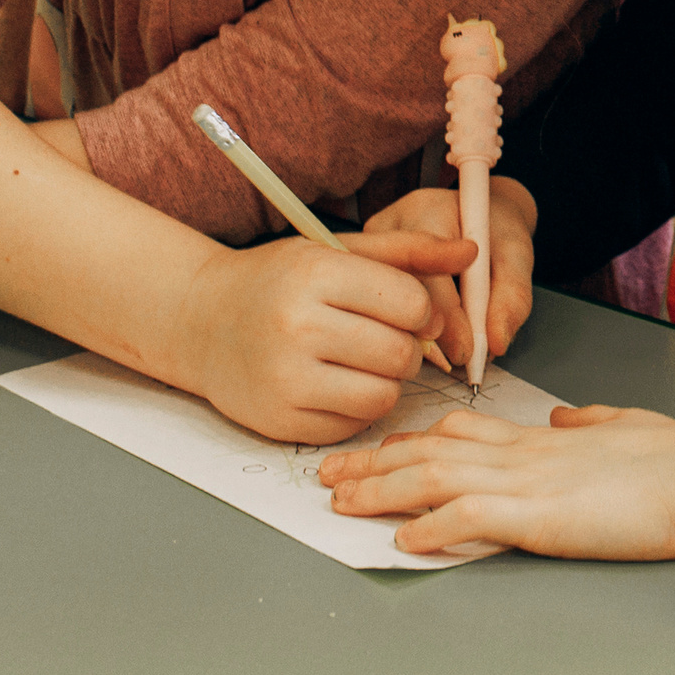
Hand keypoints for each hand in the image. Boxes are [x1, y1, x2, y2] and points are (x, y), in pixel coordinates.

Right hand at [172, 230, 472, 444]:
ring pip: (383, 396)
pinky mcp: (281, 420)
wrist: (201, 321)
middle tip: (385, 339)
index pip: (410, 303)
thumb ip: (408, 251)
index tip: (410, 311)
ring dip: (386, 382)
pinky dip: (357, 409)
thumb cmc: (277, 281)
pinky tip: (337, 384)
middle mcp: (298, 326)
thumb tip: (473, 249)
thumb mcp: (336, 251)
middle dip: (406, 349)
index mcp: (316, 275)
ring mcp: (287, 379)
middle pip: (400, 354)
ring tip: (362, 362)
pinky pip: (354, 426)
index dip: (423, 311)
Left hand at [319, 405, 674, 559]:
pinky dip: (431, 526)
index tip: (378, 447)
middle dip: (372, 462)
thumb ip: (591, 422)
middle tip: (327, 473)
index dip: (411, 438)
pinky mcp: (541, 515)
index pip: (460, 427)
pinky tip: (403, 539)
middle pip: (428, 449)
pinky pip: (470, 516)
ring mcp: (528, 481)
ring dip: (380, 489)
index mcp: (542, 437)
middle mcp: (524, 452)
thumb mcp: (627, 427)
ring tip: (339, 501)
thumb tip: (567, 418)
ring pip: (433, 475)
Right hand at [363, 177, 534, 372]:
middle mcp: (383, 229)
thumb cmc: (496, 234)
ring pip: (381, 308)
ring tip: (449, 350)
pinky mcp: (356, 273)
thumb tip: (496, 343)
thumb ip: (512, 297)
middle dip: (429, 334)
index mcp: (423, 212)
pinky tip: (426, 342)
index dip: (449, 319)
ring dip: (415, 337)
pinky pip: (375, 313)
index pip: (426, 274)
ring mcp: (362, 252)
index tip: (466, 351)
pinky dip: (403, 334)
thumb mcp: (516, 257)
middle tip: (458, 359)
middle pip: (395, 294)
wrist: (479, 218)